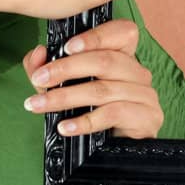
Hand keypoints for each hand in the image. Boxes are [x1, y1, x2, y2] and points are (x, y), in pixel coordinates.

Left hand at [21, 17, 162, 137]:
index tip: (66, 47)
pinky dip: (84, 121)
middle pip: (106, 61)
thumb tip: (38, 53)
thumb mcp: (63, 87)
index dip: (95, 37)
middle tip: (40, 79)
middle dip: (66, 69)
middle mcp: (139, 73)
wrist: (114, 151)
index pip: (122, 32)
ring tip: (39, 105)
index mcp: (125, 57)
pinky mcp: (147, 117)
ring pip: (103, 89)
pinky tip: (64, 127)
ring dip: (65, 97)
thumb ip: (46, 67)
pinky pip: (113, 114)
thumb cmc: (92, 113)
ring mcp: (146, 95)